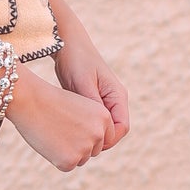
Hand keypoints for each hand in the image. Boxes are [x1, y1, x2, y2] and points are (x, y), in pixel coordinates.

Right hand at [5, 68, 113, 170]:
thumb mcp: (80, 109)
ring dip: (68, 152)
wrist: (29, 101)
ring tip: (53, 134)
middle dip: (78, 146)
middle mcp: (99, 133)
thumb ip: (92, 125)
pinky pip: (67, 166)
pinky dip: (56, 159)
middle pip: (93, 150)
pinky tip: (48, 142)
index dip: (88, 136)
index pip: (105, 138)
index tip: (74, 129)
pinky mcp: (70, 160)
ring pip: (80, 159)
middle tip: (60, 131)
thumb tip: (94, 147)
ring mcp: (85, 148)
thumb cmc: (50, 102)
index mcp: (104, 117)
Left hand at [54, 24, 129, 148]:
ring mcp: (104, 101)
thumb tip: (99, 126)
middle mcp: (114, 100)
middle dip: (100, 141)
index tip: (90, 143)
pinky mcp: (92, 101)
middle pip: (114, 130)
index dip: (109, 140)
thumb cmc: (76, 60)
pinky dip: (84, 128)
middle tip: (80, 146)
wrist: (67, 44)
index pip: (122, 127)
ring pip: (103, 127)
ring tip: (74, 140)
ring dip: (92, 135)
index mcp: (118, 96)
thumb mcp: (83, 83)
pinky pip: (93, 121)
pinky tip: (70, 131)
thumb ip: (92, 104)